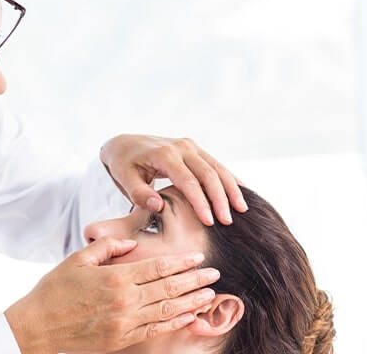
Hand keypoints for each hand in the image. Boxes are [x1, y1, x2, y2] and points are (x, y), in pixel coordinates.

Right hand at [4, 237, 219, 353]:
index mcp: (115, 278)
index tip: (198, 257)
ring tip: (209, 294)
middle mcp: (125, 301)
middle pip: (168, 288)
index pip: (157, 267)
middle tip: (214, 273)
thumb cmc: (54, 290)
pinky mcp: (122, 339)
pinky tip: (188, 317)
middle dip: (194, 280)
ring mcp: (125, 322)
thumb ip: (106, 248)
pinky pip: (155, 330)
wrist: (38, 326)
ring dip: (190, 301)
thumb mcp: (78, 260)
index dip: (181, 262)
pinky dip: (174, 323)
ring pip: (167, 310)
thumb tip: (130, 243)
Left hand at [100, 134, 246, 224]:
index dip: (201, 203)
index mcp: (164, 155)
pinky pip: (216, 164)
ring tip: (243, 210)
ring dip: (231, 189)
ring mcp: (190, 146)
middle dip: (221, 199)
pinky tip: (242, 193)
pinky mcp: (195, 149)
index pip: (188, 181)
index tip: (210, 223)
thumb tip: (159, 207)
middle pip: (209, 174)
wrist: (125, 143)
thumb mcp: (125, 179)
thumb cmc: (124, 165)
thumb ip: (139, 194)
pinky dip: (230, 179)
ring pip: (218, 167)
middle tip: (229, 222)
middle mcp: (181, 147)